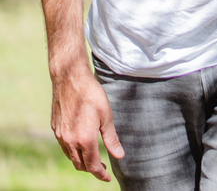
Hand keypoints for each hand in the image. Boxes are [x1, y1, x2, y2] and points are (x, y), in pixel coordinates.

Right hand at [51, 64, 122, 181]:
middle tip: (103, 168)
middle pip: (80, 164)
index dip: (100, 174)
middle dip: (92, 169)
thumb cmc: (92, 96)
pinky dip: (74, 151)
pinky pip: (65, 147)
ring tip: (94, 158)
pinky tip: (82, 145)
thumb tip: (119, 156)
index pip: (92, 165)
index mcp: (84, 139)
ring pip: (71, 157)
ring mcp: (60, 136)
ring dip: (82, 161)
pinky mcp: (55, 129)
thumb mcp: (107, 117)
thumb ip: (111, 139)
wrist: (70, 80)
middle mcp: (69, 141)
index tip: (107, 178)